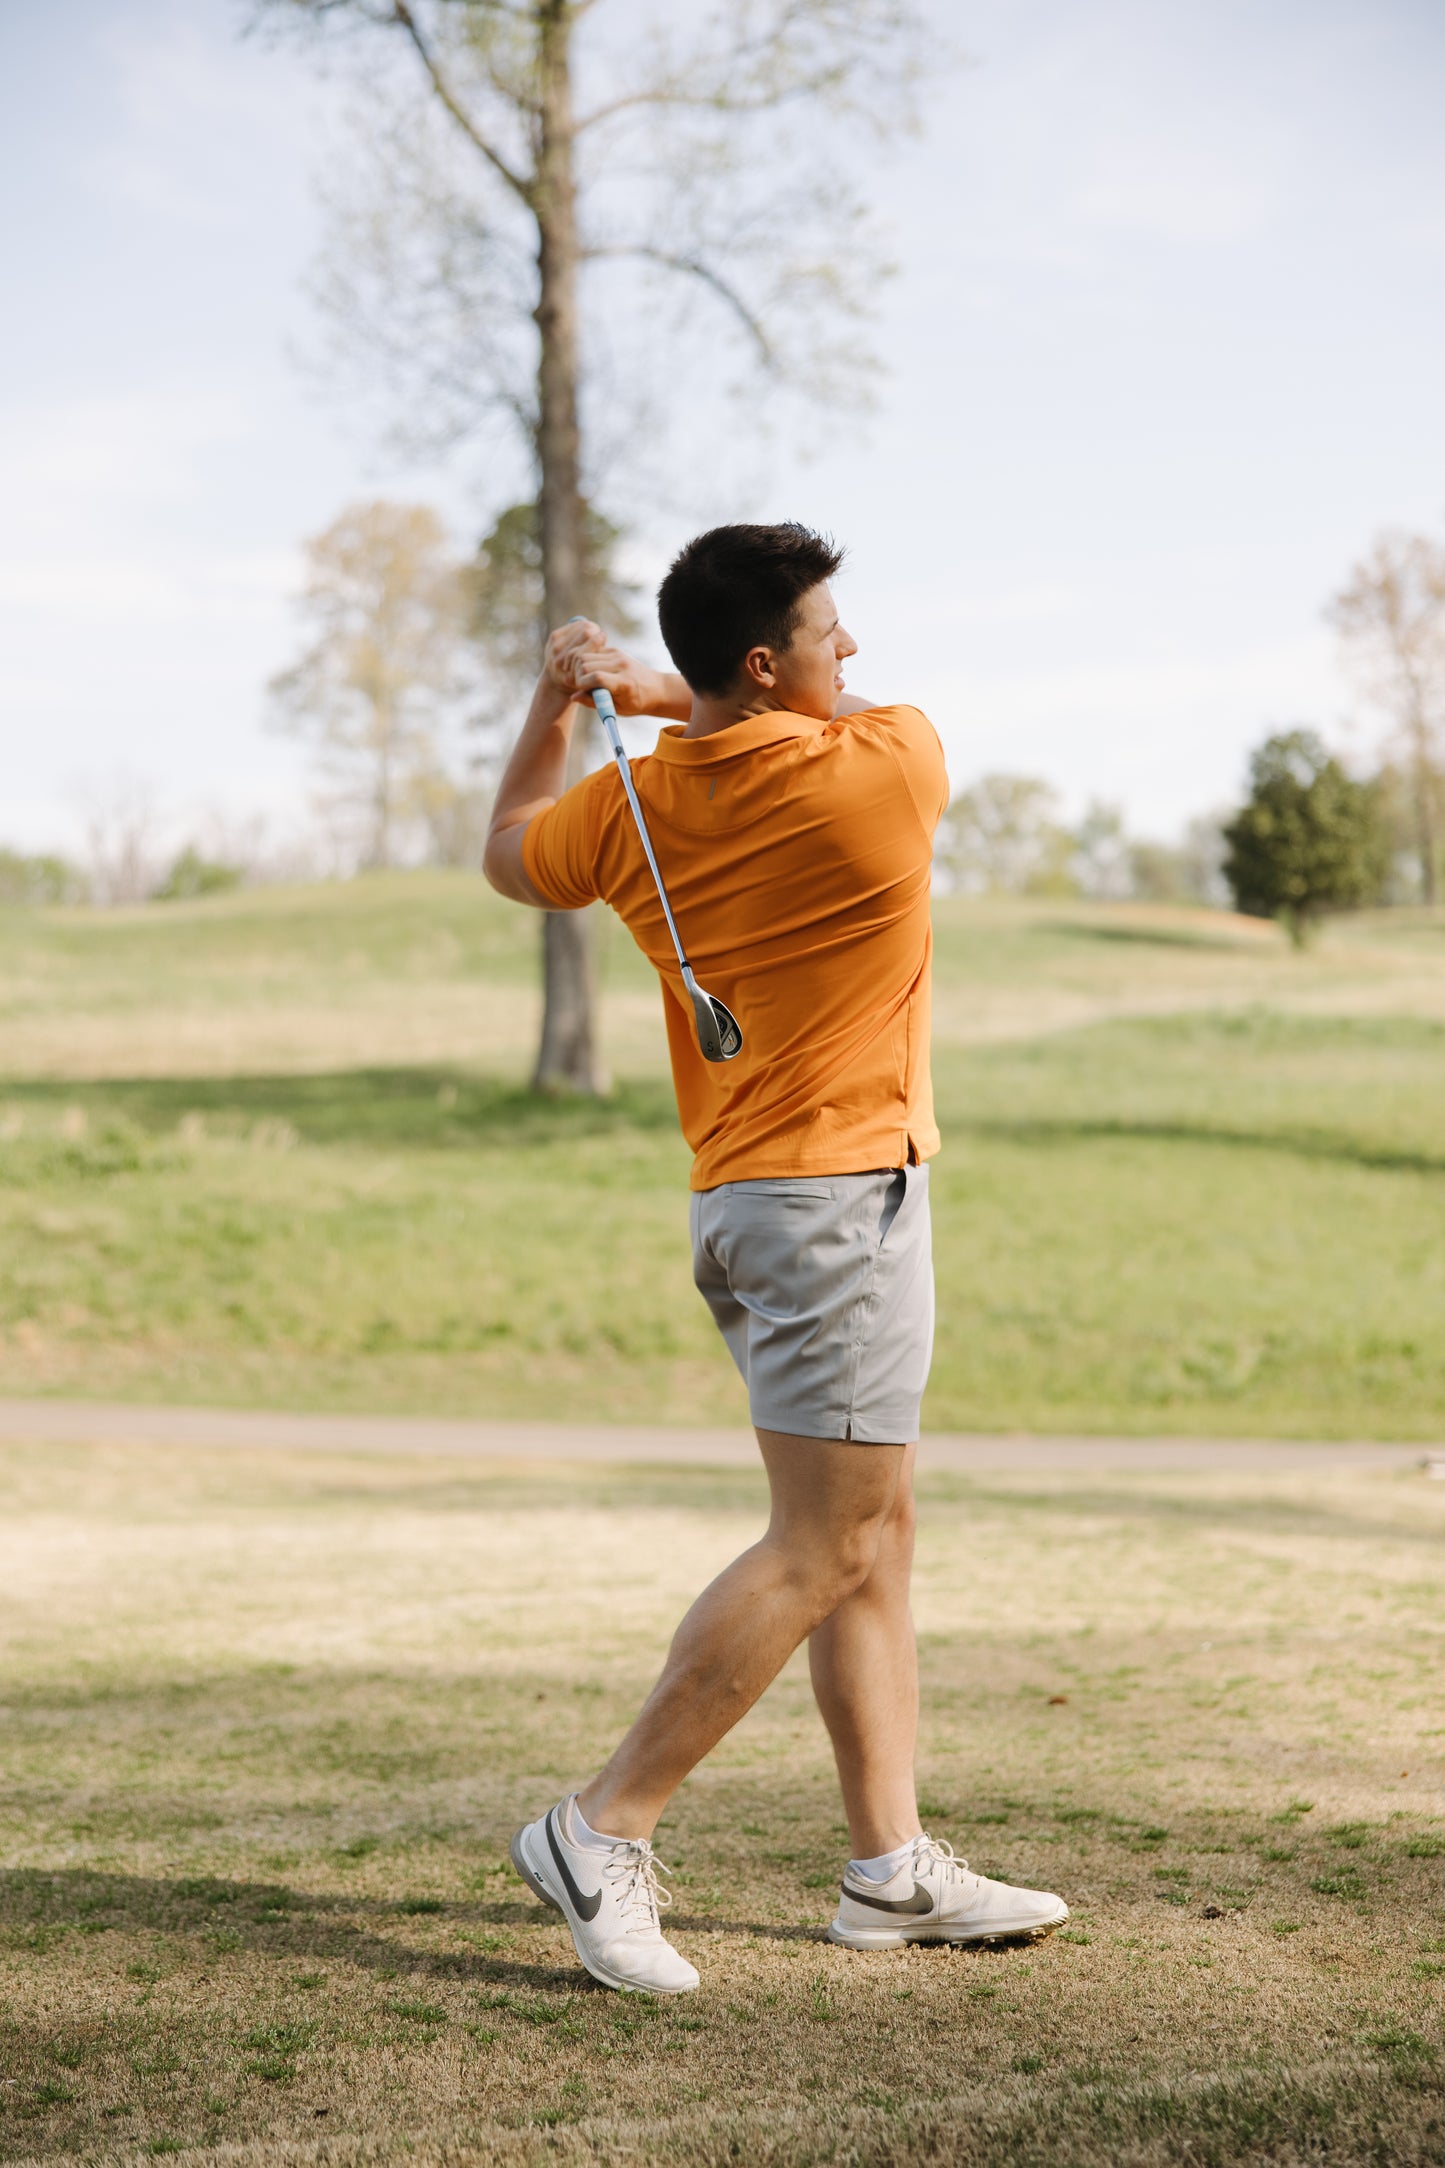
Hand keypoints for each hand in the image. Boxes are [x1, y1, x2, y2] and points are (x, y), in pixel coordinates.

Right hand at [546, 623, 673, 717]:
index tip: (583, 692)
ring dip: (580, 668)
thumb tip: (573, 697)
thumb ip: (594, 702)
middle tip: (583, 686)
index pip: (596, 677)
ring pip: (585, 656)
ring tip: (587, 681)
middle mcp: (621, 664)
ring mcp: (617, 655)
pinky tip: (592, 672)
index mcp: (624, 683)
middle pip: (585, 664)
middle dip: (578, 676)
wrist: (655, 689)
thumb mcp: (617, 709)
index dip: (583, 685)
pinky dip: (587, 662)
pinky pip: (591, 653)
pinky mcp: (614, 650)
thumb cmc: (636, 703)